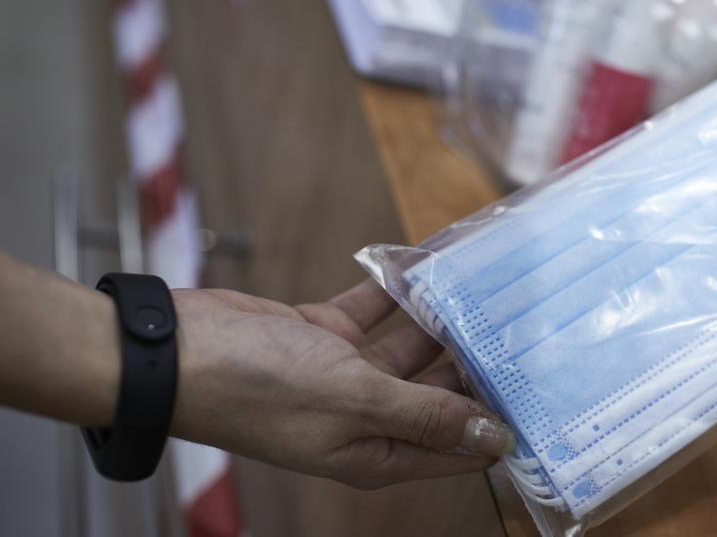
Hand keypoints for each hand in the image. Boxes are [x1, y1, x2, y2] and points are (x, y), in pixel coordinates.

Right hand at [170, 280, 514, 488]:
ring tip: (488, 286)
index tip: (540, 389)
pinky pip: (377, 311)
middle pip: (441, 390)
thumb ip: (426, 415)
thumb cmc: (257, 388)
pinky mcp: (324, 336)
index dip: (497, 422)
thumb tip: (493, 439)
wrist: (176, 351)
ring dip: (444, 318)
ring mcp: (344, 375)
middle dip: (478, 360)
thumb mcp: (354, 402)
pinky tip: (432, 265)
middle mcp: (367, 416)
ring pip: (412, 345)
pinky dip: (400, 291)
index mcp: (378, 451)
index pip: (458, 445)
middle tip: (523, 320)